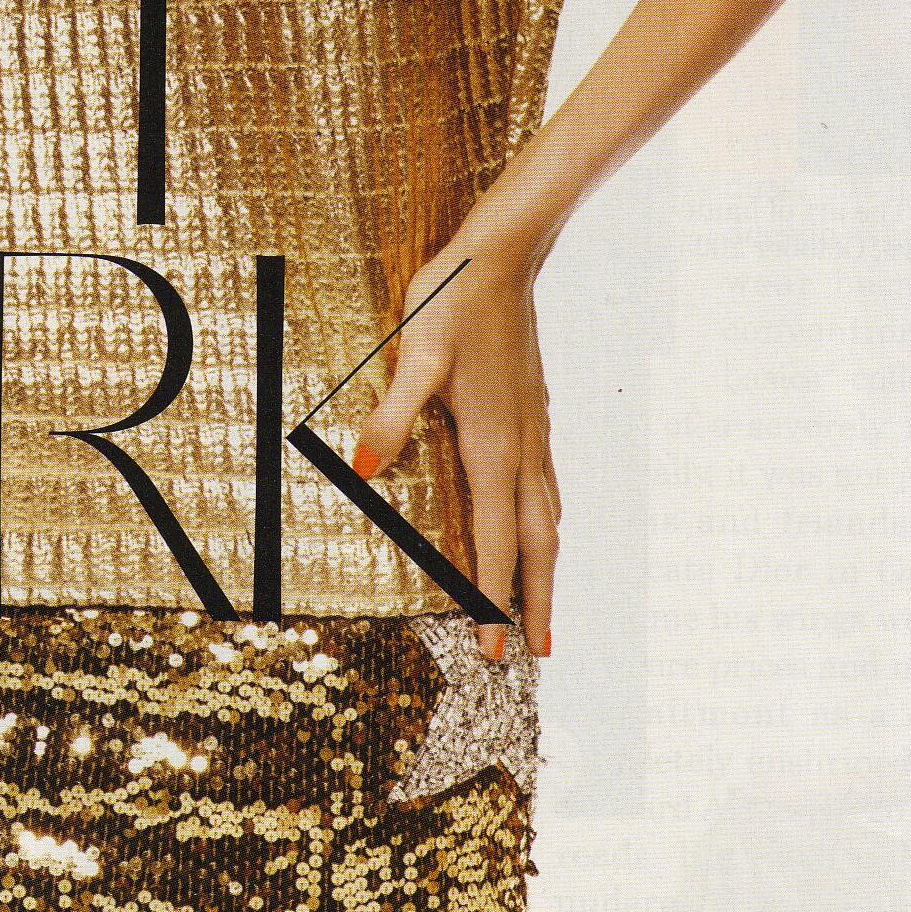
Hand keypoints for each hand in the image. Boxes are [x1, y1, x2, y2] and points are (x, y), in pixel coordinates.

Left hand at [351, 231, 556, 659]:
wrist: (501, 259)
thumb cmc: (451, 304)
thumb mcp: (412, 357)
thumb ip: (390, 416)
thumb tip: (362, 470)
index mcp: (495, 446)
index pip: (498, 541)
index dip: (494, 598)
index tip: (496, 648)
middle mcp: (522, 448)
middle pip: (539, 543)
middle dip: (537, 601)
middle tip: (536, 652)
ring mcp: (533, 432)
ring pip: (548, 517)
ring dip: (546, 568)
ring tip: (541, 607)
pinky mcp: (532, 415)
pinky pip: (545, 489)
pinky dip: (544, 527)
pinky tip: (535, 528)